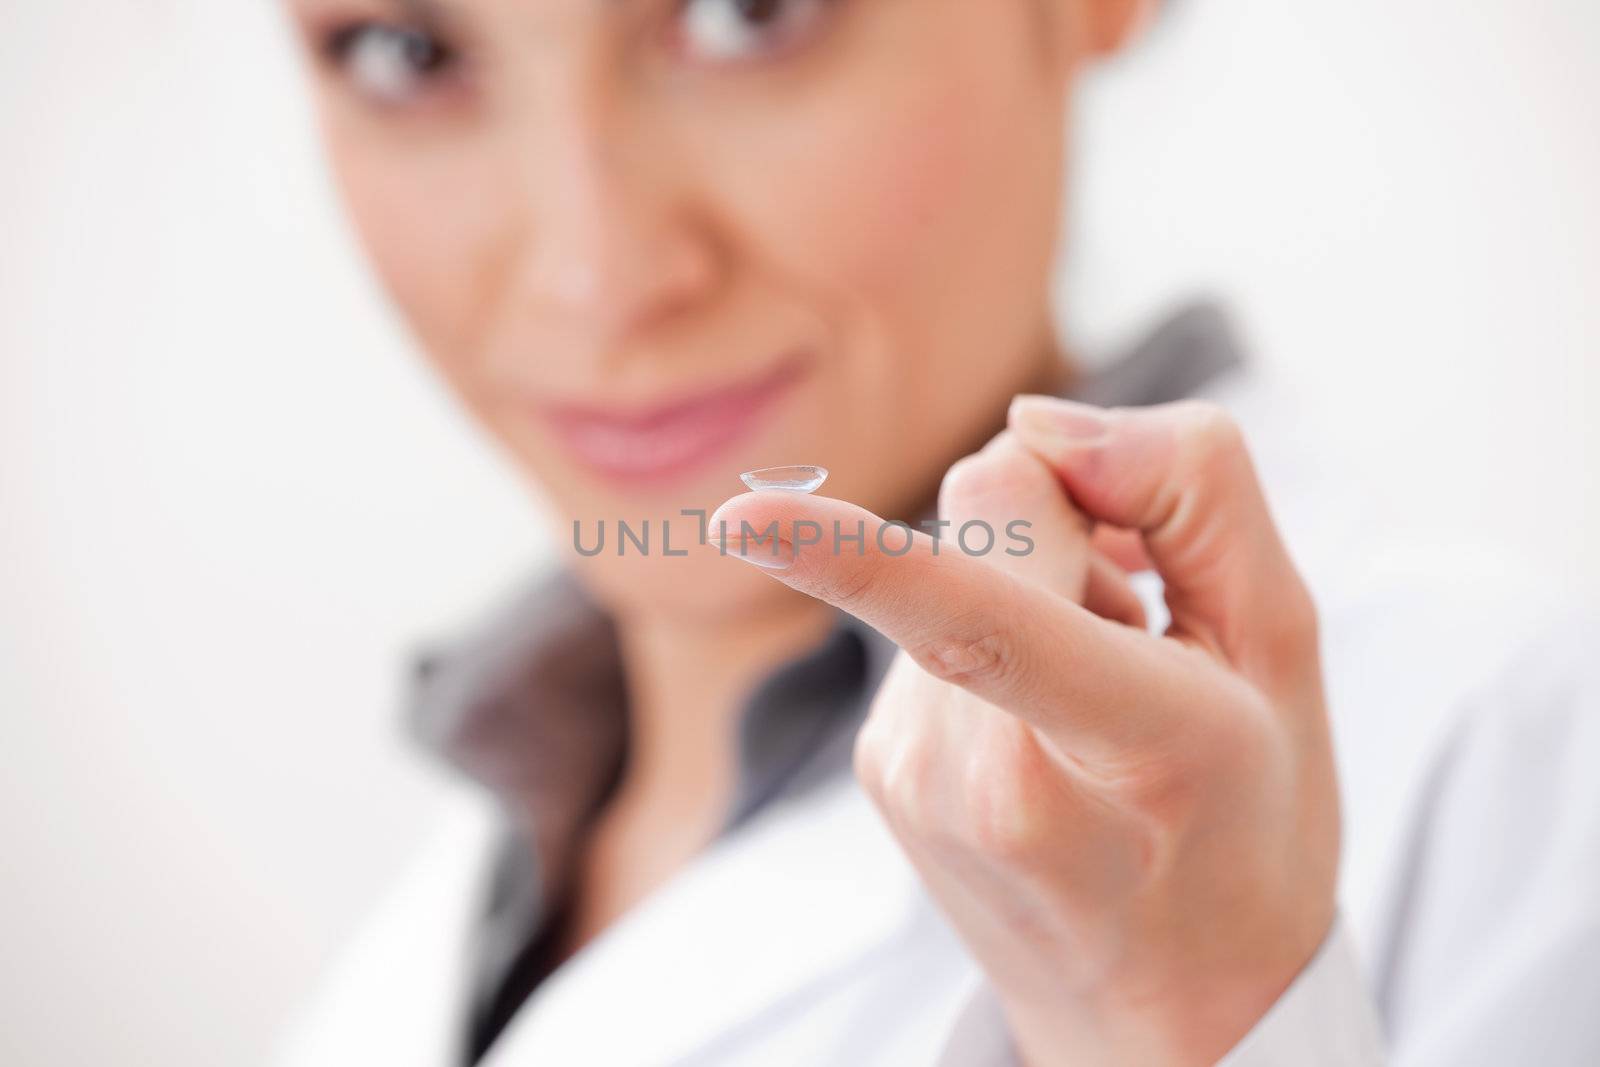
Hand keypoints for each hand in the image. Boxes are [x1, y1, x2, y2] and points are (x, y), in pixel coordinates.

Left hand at [708, 397, 1339, 1066]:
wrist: (1172, 1021)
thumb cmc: (1250, 829)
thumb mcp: (1286, 654)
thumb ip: (1194, 494)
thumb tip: (1034, 418)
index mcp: (1128, 748)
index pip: (983, 624)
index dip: (856, 554)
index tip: (739, 519)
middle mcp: (982, 773)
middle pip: (985, 506)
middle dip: (1070, 517)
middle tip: (1144, 621)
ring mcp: (910, 773)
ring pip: (952, 550)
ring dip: (1033, 581)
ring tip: (1096, 697)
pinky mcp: (878, 762)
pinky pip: (923, 616)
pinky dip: (990, 628)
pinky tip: (1045, 718)